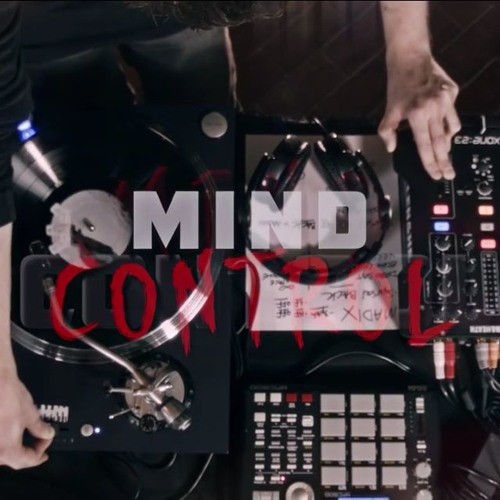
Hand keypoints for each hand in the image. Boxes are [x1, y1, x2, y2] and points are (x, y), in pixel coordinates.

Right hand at [0, 369, 54, 468]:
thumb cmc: (11, 398)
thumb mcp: (31, 414)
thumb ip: (40, 429)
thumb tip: (48, 434)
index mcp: (7, 448)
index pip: (27, 460)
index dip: (40, 453)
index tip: (48, 442)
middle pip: (14, 461)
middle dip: (29, 455)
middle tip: (41, 447)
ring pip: (3, 456)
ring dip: (16, 452)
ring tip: (29, 443)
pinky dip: (6, 445)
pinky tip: (13, 437)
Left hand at [378, 53, 460, 179]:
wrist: (410, 57)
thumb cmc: (398, 85)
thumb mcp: (389, 110)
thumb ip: (388, 131)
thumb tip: (392, 148)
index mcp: (417, 115)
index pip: (425, 146)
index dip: (430, 163)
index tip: (436, 174)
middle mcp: (435, 108)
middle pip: (442, 142)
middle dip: (445, 161)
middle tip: (448, 174)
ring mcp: (447, 99)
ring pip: (451, 128)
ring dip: (447, 143)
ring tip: (444, 153)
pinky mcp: (453, 91)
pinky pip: (453, 113)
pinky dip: (448, 122)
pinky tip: (441, 125)